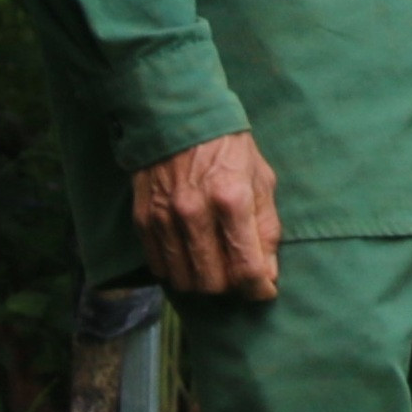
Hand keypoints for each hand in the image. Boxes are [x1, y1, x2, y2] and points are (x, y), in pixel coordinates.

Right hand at [132, 131, 282, 301]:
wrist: (177, 119)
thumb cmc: (229, 149)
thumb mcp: (261, 180)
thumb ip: (266, 228)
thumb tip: (268, 274)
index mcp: (231, 199)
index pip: (246, 267)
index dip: (259, 289)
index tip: (264, 292)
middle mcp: (195, 213)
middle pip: (212, 281)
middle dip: (231, 287)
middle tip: (239, 276)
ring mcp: (164, 218)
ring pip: (183, 280)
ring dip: (203, 282)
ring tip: (215, 268)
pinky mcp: (143, 220)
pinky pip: (158, 266)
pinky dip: (177, 271)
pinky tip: (190, 258)